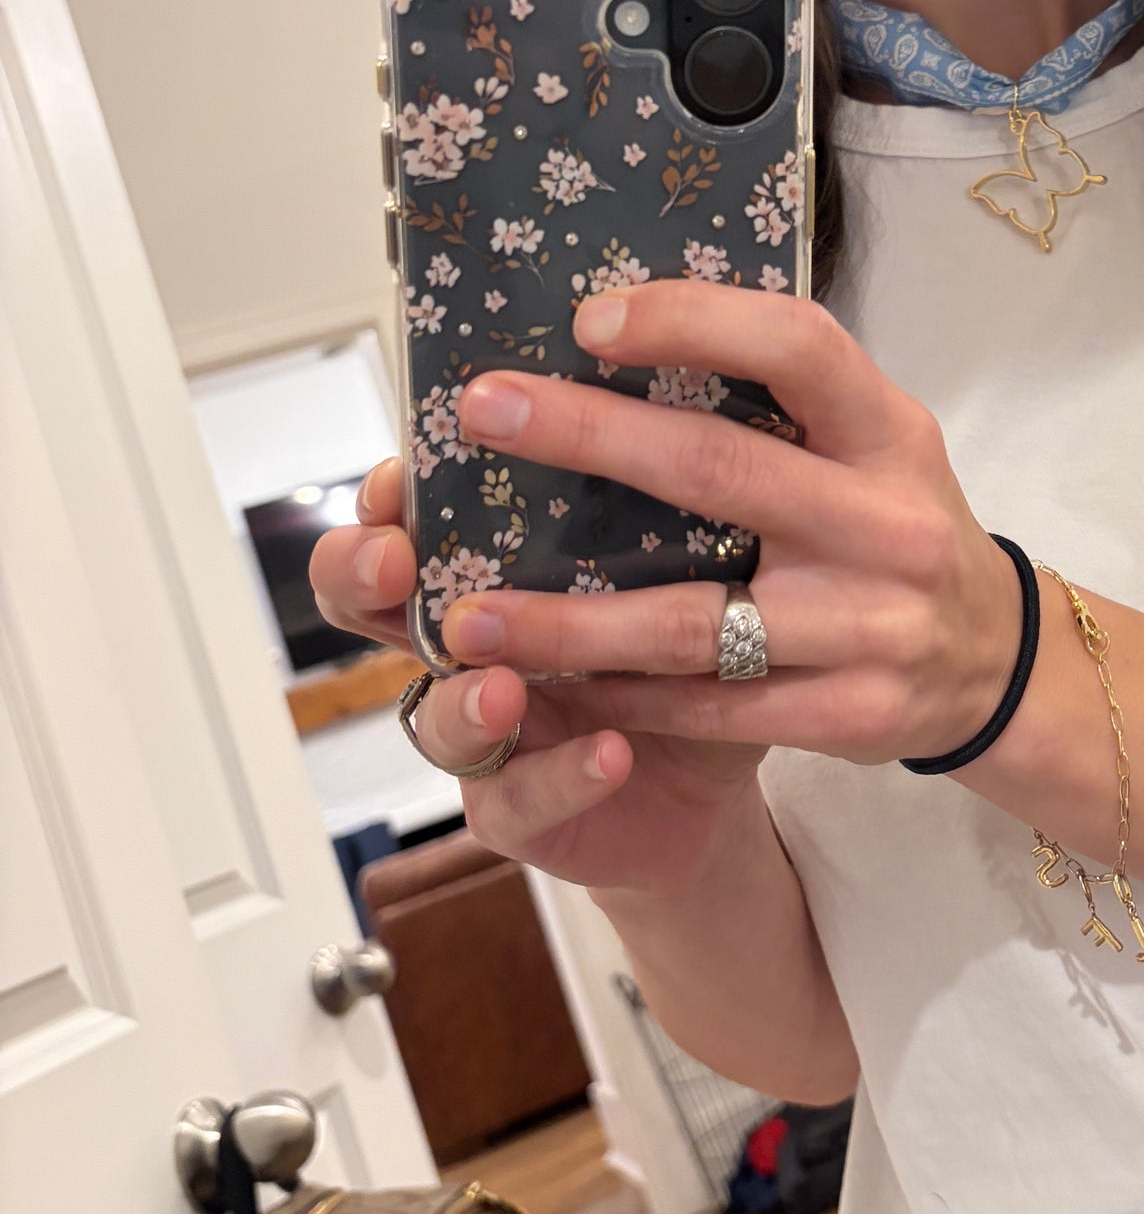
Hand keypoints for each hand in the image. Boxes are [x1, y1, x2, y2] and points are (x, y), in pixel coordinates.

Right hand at [307, 455, 763, 894]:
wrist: (710, 781)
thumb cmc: (687, 649)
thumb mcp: (684, 565)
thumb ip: (662, 501)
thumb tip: (686, 401)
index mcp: (491, 570)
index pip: (408, 517)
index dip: (386, 497)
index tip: (402, 474)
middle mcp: (469, 646)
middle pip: (371, 607)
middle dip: (362, 577)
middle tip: (393, 562)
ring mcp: (486, 732)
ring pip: (436, 717)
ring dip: (464, 698)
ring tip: (505, 686)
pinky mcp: (521, 811)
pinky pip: (522, 800)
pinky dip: (563, 775)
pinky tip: (610, 752)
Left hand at [433, 280, 1022, 767]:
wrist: (995, 663)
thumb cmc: (897, 527)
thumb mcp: (878, 444)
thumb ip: (785, 402)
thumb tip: (623, 331)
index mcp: (890, 433)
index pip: (799, 348)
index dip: (696, 322)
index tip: (589, 318)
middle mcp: (886, 524)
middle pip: (723, 472)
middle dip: (591, 438)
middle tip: (485, 413)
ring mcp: (870, 627)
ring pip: (694, 623)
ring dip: (569, 622)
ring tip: (465, 614)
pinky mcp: (847, 715)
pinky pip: (708, 708)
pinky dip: (617, 696)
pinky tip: (541, 684)